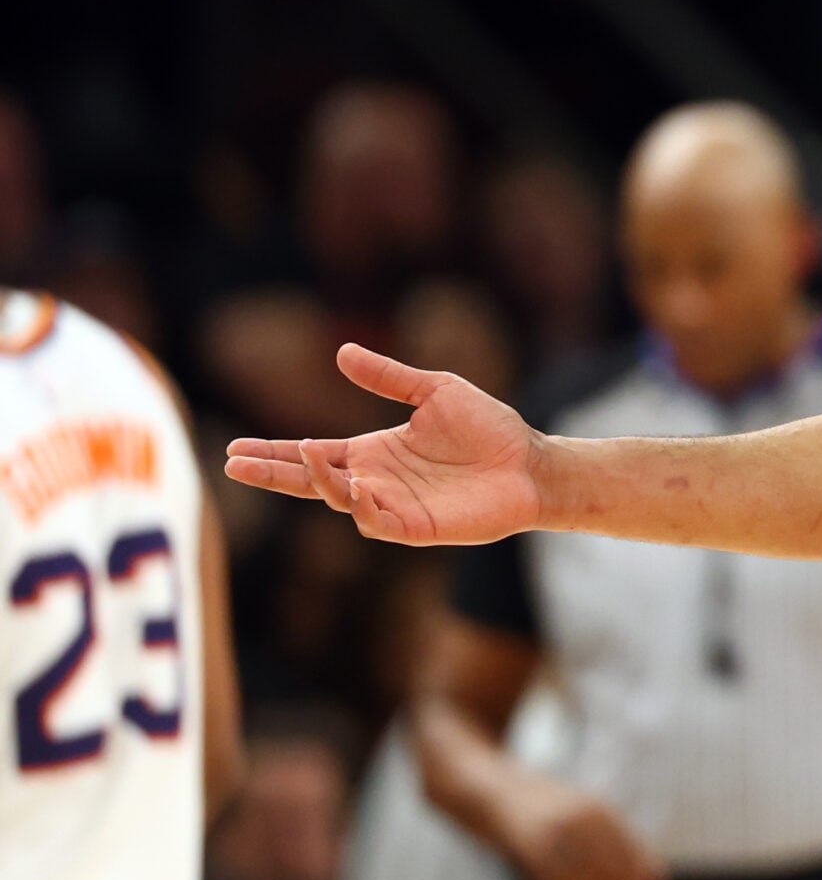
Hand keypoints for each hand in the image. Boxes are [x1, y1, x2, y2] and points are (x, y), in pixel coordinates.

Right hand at [224, 345, 544, 546]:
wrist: (530, 462)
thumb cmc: (488, 428)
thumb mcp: (435, 391)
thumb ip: (388, 377)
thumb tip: (340, 352)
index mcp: (373, 452)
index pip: (311, 454)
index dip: (275, 452)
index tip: (232, 448)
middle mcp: (375, 481)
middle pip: (311, 481)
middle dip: (274, 473)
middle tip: (233, 465)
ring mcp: (394, 506)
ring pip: (341, 500)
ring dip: (321, 480)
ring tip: (307, 453)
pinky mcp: (417, 527)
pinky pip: (379, 522)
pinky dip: (363, 506)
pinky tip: (357, 486)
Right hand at [502, 778, 664, 879]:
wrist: (502, 798)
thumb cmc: (558, 804)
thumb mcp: (591, 810)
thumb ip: (620, 836)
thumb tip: (653, 869)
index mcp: (591, 809)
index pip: (624, 845)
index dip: (642, 868)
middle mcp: (570, 826)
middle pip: (607, 865)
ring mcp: (548, 844)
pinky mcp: (532, 861)